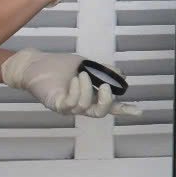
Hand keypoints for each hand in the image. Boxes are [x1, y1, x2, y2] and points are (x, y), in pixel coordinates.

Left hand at [2, 50, 131, 118]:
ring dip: (87, 89)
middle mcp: (80, 105)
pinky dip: (76, 90)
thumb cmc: (58, 65)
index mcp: (89, 97)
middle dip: (106, 102)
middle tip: (106, 88)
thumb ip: (103, 71)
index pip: (109, 106)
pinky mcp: (56, 105)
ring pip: (85, 106)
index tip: (140, 111)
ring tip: (82, 74)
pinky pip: (71, 103)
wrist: (35, 63)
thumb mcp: (86, 65)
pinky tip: (74, 79)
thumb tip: (122, 75)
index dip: (124, 110)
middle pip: (100, 113)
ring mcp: (68, 107)